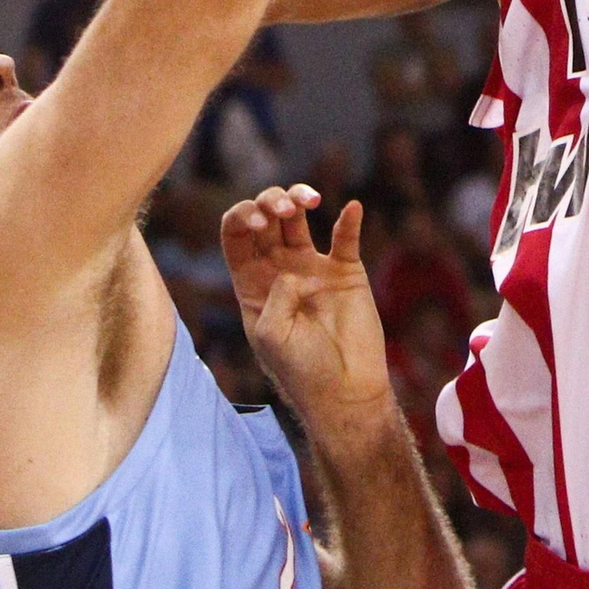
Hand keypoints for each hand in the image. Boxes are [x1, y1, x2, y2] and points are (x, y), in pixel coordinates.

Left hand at [223, 190, 392, 440]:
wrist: (344, 390)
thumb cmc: (300, 368)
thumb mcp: (270, 333)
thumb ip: (275, 293)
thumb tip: (295, 272)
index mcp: (251, 282)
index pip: (237, 235)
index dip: (241, 217)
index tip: (257, 221)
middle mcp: (278, 267)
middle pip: (266, 216)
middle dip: (270, 201)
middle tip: (283, 211)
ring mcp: (312, 265)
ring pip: (299, 216)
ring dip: (298, 197)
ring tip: (307, 201)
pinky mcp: (345, 270)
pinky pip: (345, 236)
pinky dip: (349, 219)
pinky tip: (352, 209)